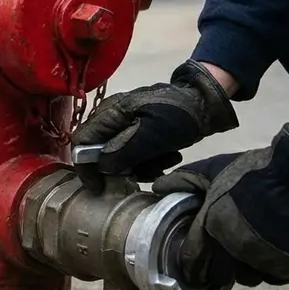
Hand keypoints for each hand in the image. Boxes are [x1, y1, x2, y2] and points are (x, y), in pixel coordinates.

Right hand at [70, 60, 238, 189]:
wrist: (207, 102)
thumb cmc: (180, 115)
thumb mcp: (153, 134)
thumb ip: (124, 151)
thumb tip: (102, 167)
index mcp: (109, 113)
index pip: (81, 142)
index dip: (85, 168)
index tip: (99, 188)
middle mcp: (111, 118)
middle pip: (101, 153)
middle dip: (124, 168)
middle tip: (149, 171)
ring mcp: (125, 124)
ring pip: (119, 157)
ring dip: (142, 165)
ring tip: (167, 161)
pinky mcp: (139, 131)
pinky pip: (134, 153)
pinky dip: (150, 160)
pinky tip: (168, 156)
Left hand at [152, 123, 288, 287]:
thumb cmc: (251, 172)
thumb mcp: (211, 169)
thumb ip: (183, 181)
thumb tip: (157, 188)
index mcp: (211, 225)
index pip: (193, 259)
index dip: (190, 266)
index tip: (190, 269)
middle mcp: (233, 247)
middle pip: (219, 275)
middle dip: (217, 270)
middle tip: (221, 261)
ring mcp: (260, 258)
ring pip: (246, 278)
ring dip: (245, 270)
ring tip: (247, 254)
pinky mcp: (286, 264)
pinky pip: (274, 278)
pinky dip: (272, 271)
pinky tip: (270, 256)